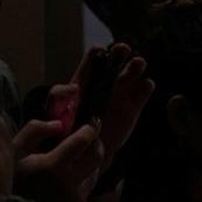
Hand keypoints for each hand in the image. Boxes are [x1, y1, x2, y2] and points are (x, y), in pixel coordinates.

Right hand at [12, 121, 102, 201]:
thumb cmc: (14, 179)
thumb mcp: (16, 150)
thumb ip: (35, 131)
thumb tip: (60, 125)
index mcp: (52, 166)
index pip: (83, 142)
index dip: (90, 130)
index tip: (91, 123)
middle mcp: (69, 183)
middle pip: (97, 156)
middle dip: (96, 143)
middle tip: (90, 137)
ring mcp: (76, 197)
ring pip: (97, 171)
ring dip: (91, 160)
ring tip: (78, 156)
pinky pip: (90, 185)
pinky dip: (85, 176)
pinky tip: (72, 174)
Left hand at [50, 45, 154, 169]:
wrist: (86, 151)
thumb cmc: (67, 131)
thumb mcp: (55, 112)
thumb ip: (58, 97)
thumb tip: (73, 87)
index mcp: (86, 80)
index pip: (93, 59)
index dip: (98, 53)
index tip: (102, 51)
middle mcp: (105, 83)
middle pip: (116, 61)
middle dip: (121, 52)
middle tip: (124, 50)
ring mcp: (121, 94)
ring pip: (132, 74)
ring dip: (136, 66)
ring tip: (138, 63)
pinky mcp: (134, 107)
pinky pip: (142, 93)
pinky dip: (146, 87)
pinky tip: (146, 84)